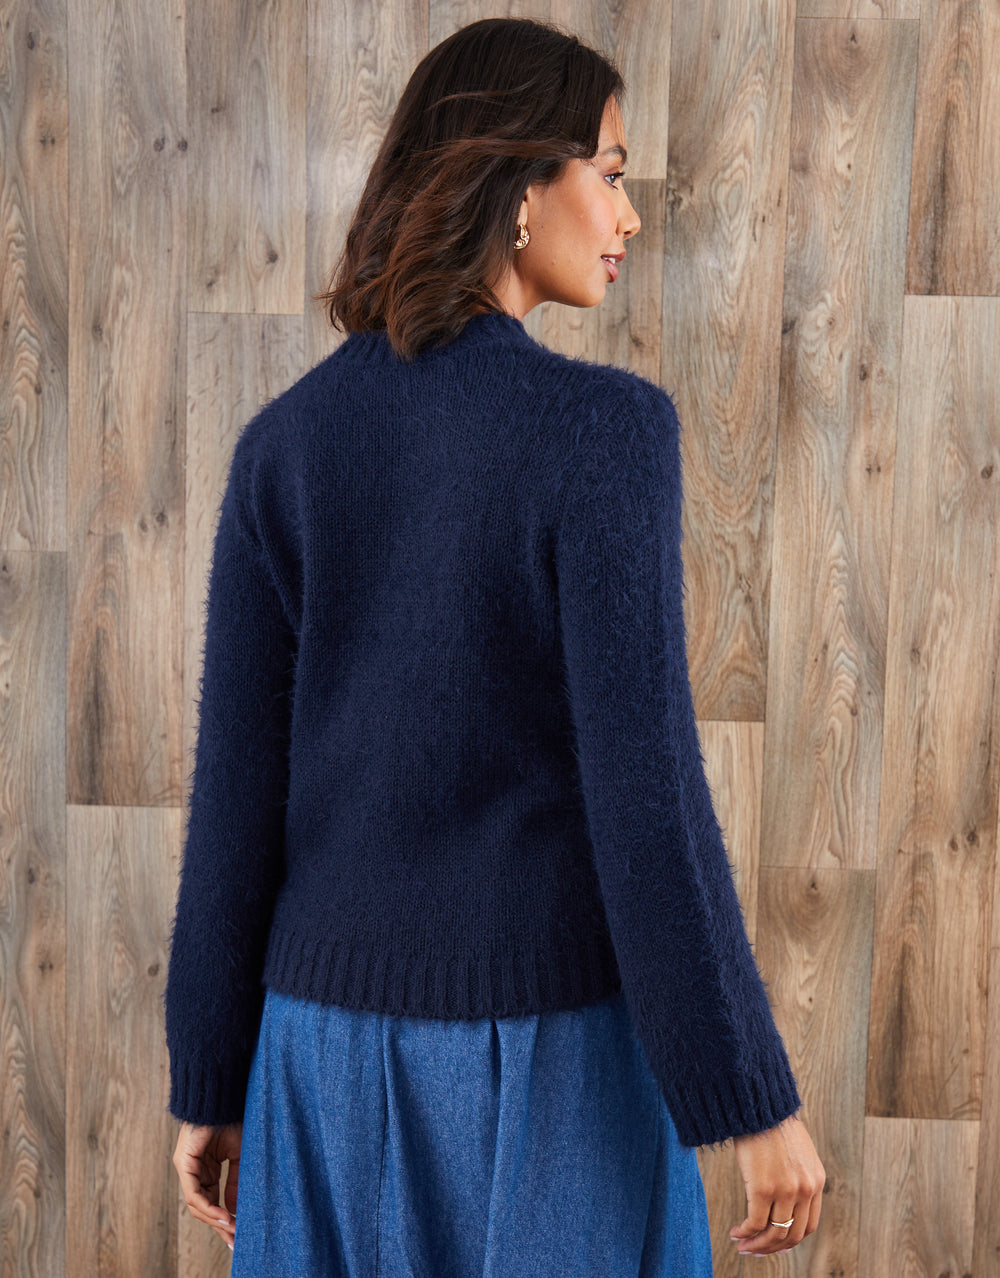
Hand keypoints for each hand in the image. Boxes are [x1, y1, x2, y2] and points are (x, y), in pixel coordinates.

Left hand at [172, 1121, 242, 1250]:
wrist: (224, 1095)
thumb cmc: (233, 1118)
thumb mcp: (239, 1155)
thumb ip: (235, 1182)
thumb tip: (234, 1211)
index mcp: (206, 1169)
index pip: (213, 1200)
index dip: (225, 1218)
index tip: (239, 1233)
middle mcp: (193, 1171)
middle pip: (203, 1207)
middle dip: (219, 1225)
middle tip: (234, 1240)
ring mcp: (186, 1167)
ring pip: (197, 1205)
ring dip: (214, 1220)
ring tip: (232, 1230)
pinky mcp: (184, 1162)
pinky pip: (194, 1194)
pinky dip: (209, 1207)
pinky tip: (223, 1216)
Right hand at [729, 1114, 824, 1255]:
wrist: (760, 1102)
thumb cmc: (772, 1123)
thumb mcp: (797, 1151)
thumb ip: (797, 1175)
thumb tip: (784, 1199)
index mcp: (816, 1182)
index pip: (808, 1225)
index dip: (790, 1240)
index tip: (775, 1244)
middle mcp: (805, 1189)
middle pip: (792, 1235)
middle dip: (772, 1248)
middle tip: (755, 1251)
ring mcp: (785, 1190)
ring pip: (773, 1233)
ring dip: (757, 1245)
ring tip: (742, 1246)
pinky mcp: (763, 1187)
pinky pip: (755, 1222)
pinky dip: (745, 1233)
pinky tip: (735, 1233)